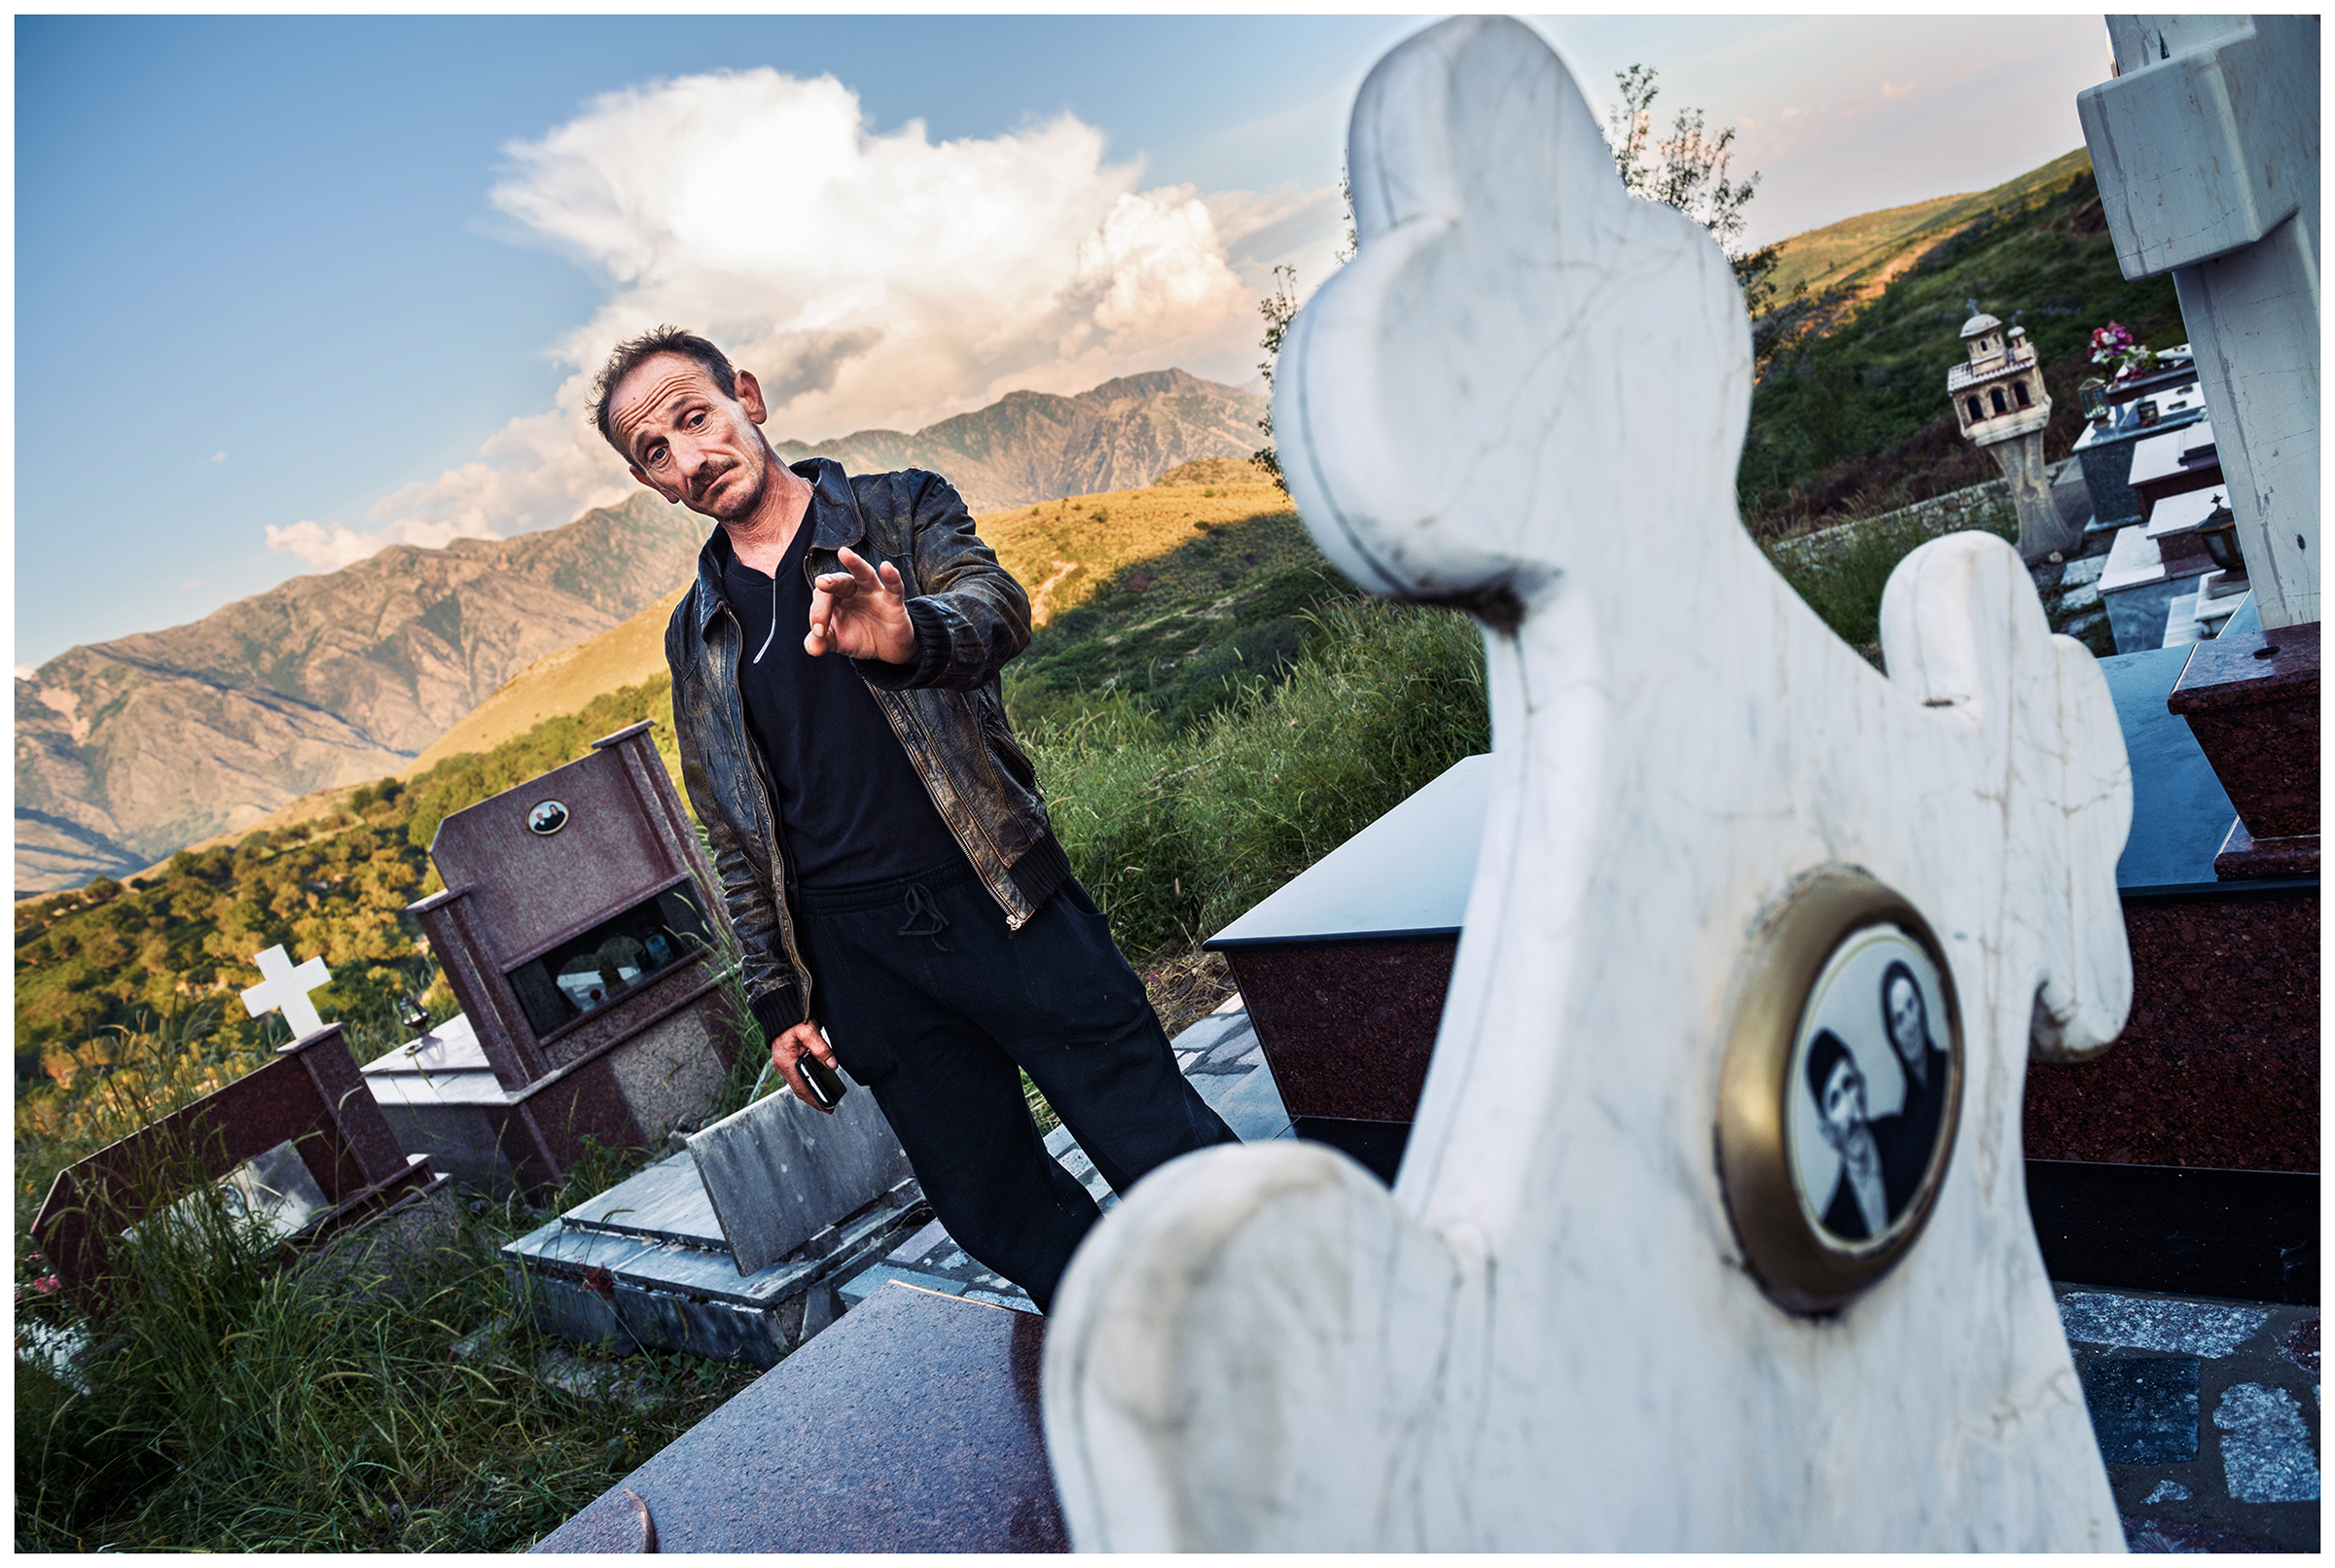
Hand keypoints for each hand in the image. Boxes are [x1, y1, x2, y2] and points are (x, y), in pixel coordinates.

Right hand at [770, 1020, 841, 1113]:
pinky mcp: (786, 1061)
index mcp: (786, 1062)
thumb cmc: (792, 1020)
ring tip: (825, 1099)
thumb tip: (832, 1065)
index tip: (826, 1106)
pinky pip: (796, 1076)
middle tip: (828, 1108)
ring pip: (797, 1084)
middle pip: (799, 1089)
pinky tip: (816, 1084)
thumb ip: (821, 1048)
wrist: (779, 1012)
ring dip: (810, 1093)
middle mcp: (782, 1066)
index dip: (814, 1098)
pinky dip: (806, 1083)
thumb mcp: (809, 1031)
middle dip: (813, 1100)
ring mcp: (783, 1064)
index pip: (801, 1086)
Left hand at [806, 546, 915, 663]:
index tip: (819, 633)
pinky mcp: (893, 600)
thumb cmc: (858, 637)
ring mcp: (873, 593)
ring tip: (844, 553)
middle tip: (821, 583)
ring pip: (864, 574)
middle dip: (830, 582)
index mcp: (834, 597)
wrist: (887, 648)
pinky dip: (891, 577)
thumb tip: (812, 647)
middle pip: (839, 581)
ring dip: (855, 564)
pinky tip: (886, 567)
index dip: (818, 613)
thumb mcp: (837, 642)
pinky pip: (893, 586)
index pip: (823, 598)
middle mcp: (852, 590)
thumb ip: (821, 643)